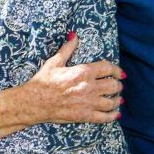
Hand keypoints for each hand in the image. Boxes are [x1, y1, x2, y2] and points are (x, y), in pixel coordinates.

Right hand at [0, 34, 123, 137]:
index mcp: (83, 72)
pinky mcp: (84, 116)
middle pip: (113, 85)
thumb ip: (68, 48)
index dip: (116, 70)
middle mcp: (89, 87)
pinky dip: (112, 115)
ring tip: (118, 98)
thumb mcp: (55, 61)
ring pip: (111, 102)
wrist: (35, 102)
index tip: (119, 72)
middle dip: (118, 85)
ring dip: (117, 99)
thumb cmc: (43, 81)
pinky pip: (104, 117)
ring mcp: (88, 103)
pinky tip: (115, 113)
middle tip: (118, 85)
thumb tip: (74, 35)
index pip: (108, 68)